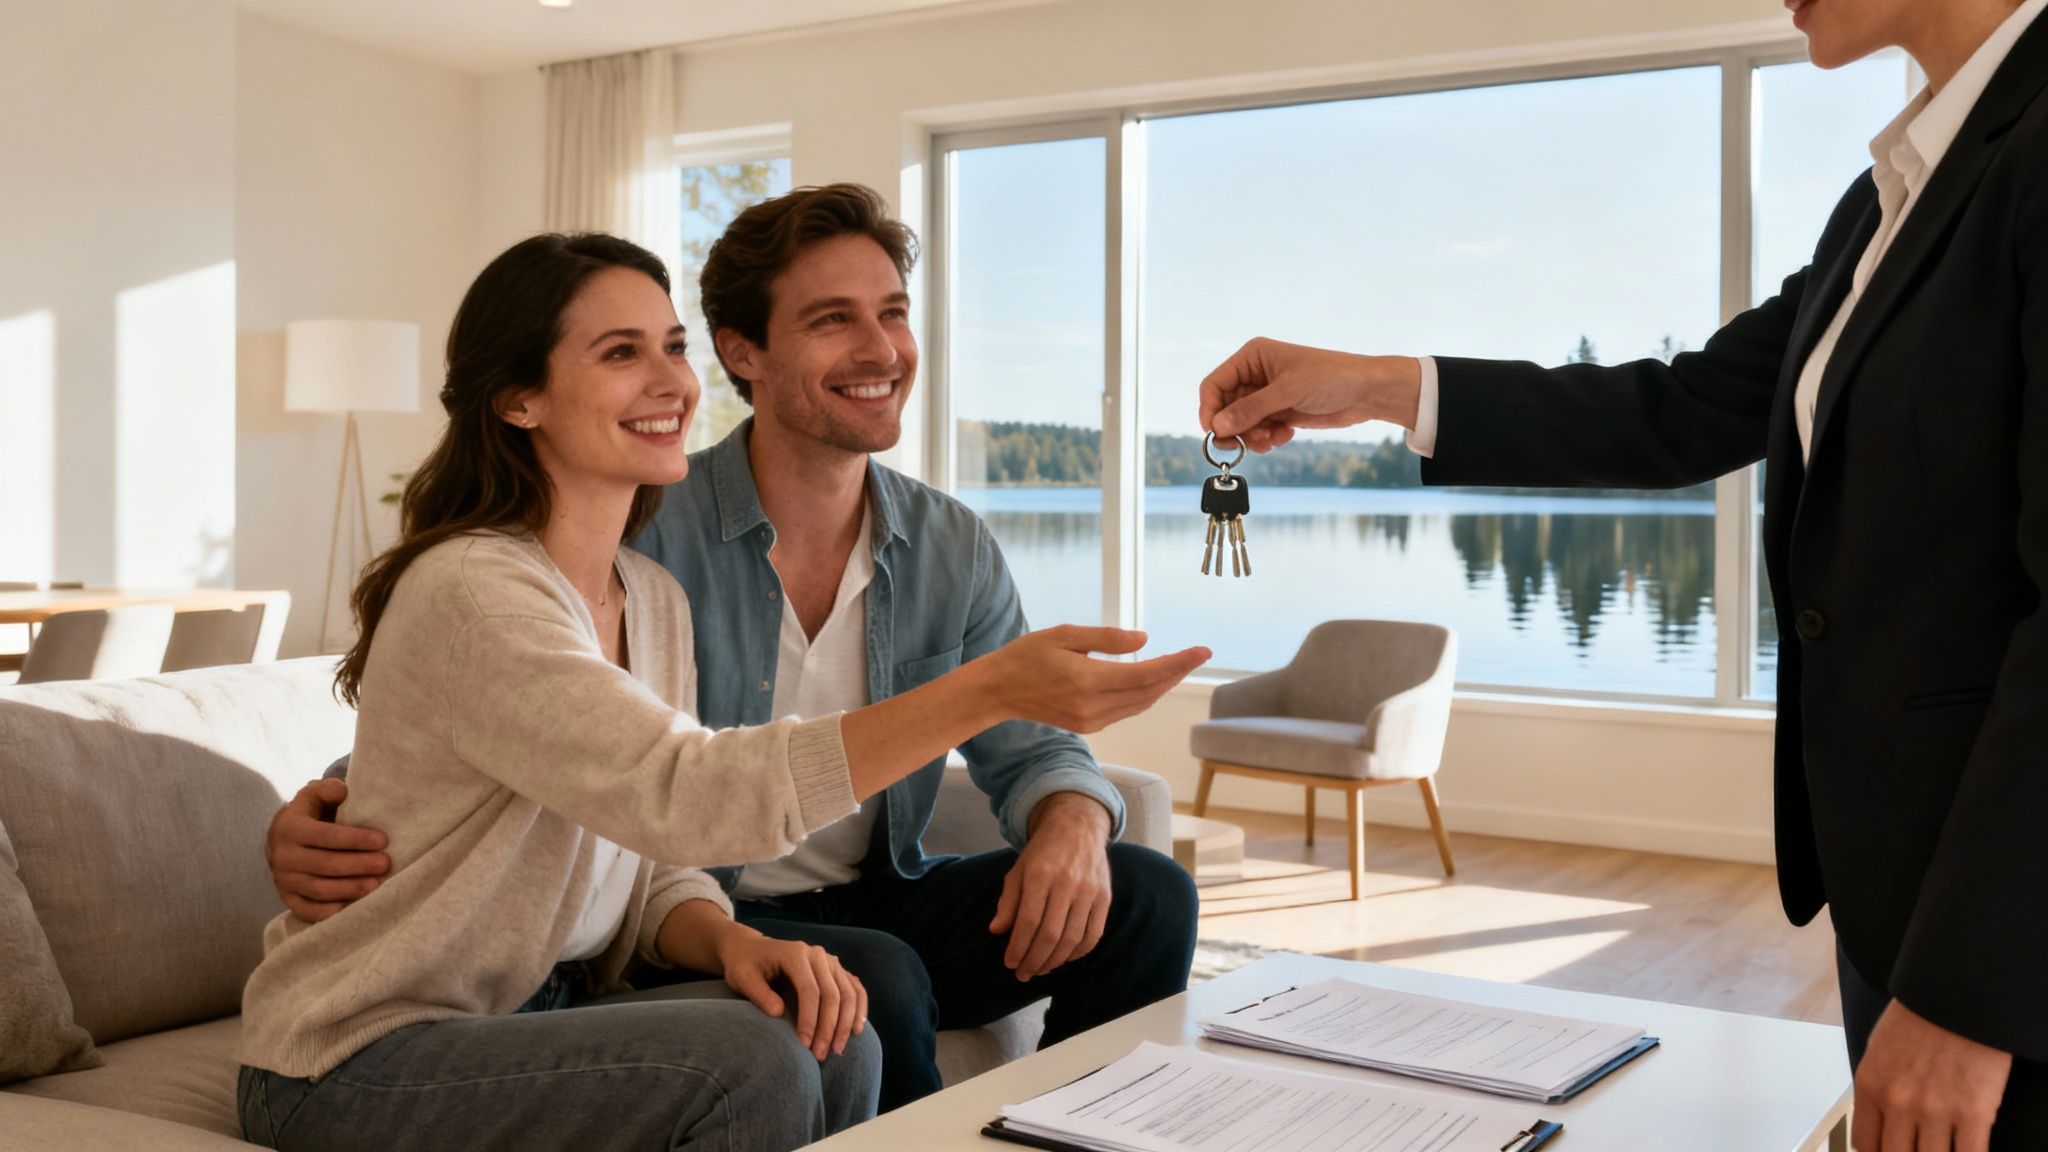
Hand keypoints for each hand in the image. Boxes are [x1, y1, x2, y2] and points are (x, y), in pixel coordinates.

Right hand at [266, 779, 389, 922]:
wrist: (281, 839)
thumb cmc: (309, 815)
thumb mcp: (314, 795)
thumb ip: (327, 789)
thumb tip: (342, 791)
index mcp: (290, 828)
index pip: (325, 836)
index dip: (355, 839)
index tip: (383, 841)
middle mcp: (283, 856)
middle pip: (325, 865)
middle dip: (358, 865)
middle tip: (386, 864)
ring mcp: (283, 880)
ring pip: (319, 889)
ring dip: (350, 889)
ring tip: (377, 885)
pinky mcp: (287, 898)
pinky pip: (306, 910)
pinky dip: (328, 912)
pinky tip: (352, 908)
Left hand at [716, 929, 867, 1061]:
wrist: (752, 949)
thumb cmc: (745, 966)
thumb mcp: (742, 978)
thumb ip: (759, 994)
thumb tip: (778, 1014)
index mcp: (796, 954)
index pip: (810, 991)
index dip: (810, 1020)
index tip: (805, 1045)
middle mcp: (818, 955)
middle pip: (833, 994)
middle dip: (829, 1028)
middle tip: (820, 1056)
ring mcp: (830, 961)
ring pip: (849, 993)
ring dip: (846, 1024)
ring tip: (837, 1050)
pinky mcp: (836, 970)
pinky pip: (856, 988)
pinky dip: (860, 1009)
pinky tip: (857, 1030)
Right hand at [976, 626, 1208, 732]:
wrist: (999, 690)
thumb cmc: (1028, 655)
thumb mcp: (1065, 635)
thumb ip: (1106, 638)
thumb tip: (1144, 639)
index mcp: (1089, 681)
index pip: (1146, 674)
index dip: (1178, 663)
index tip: (1202, 651)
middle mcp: (1093, 706)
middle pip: (1149, 692)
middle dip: (1176, 673)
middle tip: (1198, 655)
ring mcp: (1091, 720)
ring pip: (1140, 704)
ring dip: (1162, 685)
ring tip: (1180, 665)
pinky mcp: (1087, 726)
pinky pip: (1125, 710)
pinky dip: (1143, 694)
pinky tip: (1150, 680)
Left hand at [991, 793, 1113, 980]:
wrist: (1077, 827)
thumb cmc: (1042, 852)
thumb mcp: (1018, 870)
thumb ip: (1008, 901)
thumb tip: (997, 931)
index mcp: (1040, 875)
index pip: (1028, 921)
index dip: (1018, 947)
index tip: (1010, 963)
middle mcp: (1067, 883)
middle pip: (1051, 934)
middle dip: (1034, 960)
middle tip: (1023, 974)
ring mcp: (1089, 891)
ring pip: (1073, 938)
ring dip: (1055, 961)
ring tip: (1040, 969)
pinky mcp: (1105, 897)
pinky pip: (1093, 934)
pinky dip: (1078, 953)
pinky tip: (1064, 958)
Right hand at [1199, 337, 1420, 452]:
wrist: (1366, 392)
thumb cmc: (1330, 377)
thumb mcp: (1288, 392)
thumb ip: (1251, 409)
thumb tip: (1217, 426)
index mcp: (1252, 357)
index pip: (1214, 384)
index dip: (1209, 409)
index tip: (1213, 433)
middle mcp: (1255, 375)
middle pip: (1225, 408)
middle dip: (1235, 428)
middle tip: (1243, 444)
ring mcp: (1267, 395)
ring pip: (1241, 424)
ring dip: (1252, 436)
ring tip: (1273, 438)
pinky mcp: (1279, 412)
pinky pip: (1259, 431)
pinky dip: (1267, 439)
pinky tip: (1286, 436)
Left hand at [1852, 1000, 2010, 1151]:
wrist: (1959, 996)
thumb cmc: (1920, 1018)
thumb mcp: (1879, 1051)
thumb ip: (1877, 1090)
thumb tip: (1881, 1122)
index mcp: (1870, 1086)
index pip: (1866, 1144)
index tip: (1890, 1150)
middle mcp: (1897, 1103)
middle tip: (1916, 1147)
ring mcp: (1935, 1111)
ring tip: (1942, 1146)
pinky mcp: (1973, 1113)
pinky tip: (1965, 1149)